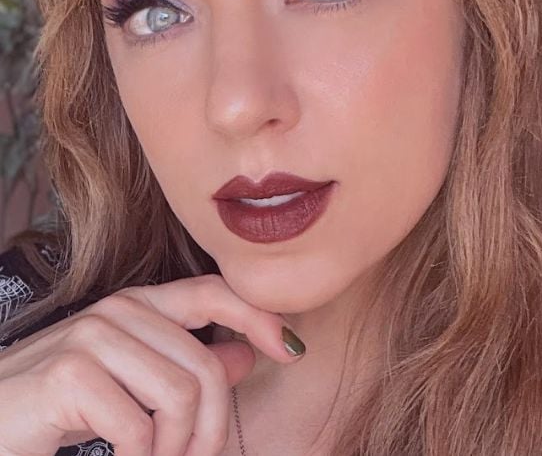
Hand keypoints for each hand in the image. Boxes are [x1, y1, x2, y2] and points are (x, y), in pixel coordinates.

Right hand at [0, 273, 303, 455]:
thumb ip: (187, 366)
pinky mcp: (68, 373)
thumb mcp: (132, 384)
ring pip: (179, 397)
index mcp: (139, 305)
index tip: (292, 351)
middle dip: (210, 429)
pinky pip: (138, 427)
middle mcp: (118, 310)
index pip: (214, 292)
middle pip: (204, 368)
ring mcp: (91, 336)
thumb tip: (250, 354)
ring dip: (175, 448)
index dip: (261, 317)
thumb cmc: (58, 406)